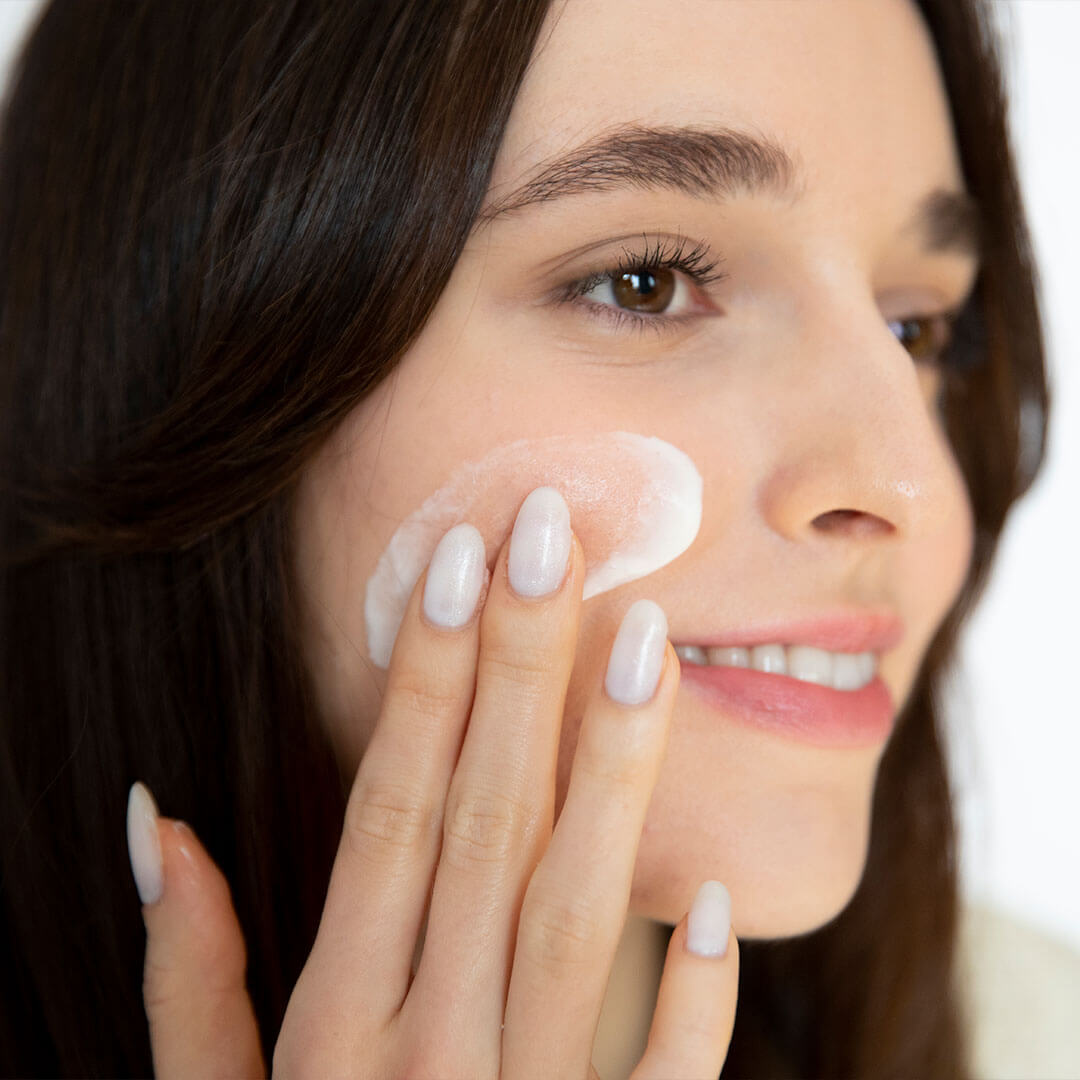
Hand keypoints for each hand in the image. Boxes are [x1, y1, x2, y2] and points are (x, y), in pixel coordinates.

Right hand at [127, 486, 738, 1077]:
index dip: (419, 679)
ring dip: (613, 771)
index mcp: (336, 1020)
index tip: (451, 563)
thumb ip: (192, 971)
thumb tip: (156, 821)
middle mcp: (429, 1047)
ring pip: (575, 910)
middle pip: (484, 819)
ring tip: (649, 637)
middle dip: (517, 666)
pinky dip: (687, 1001)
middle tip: (550, 534)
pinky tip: (712, 899)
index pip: (388, 805)